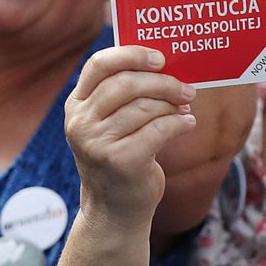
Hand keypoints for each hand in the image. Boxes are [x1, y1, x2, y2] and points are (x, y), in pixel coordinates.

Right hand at [64, 45, 196, 229]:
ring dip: (173, 104)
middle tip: (187, 89)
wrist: (114, 210)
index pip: (99, 65)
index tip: (160, 58)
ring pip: (145, 107)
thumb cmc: (121, 156)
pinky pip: (159, 129)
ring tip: (185, 108)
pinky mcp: (120, 161)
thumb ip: (125, 95)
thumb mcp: (111, 123)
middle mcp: (81, 122)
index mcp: (76, 104)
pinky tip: (188, 123)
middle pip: (127, 83)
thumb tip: (167, 65)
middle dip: (163, 82)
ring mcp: (97, 142)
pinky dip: (179, 123)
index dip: (131, 55)